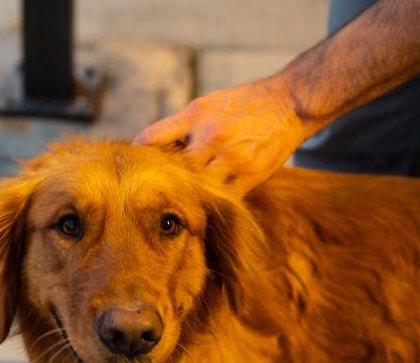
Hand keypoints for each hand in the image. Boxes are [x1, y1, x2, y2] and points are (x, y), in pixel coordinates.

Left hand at [134, 77, 309, 190]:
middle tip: (149, 193)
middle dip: (162, 179)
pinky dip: (212, 200)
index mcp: (196, 115)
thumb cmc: (244, 103)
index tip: (129, 166)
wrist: (290, 103)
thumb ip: (181, 125)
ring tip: (177, 201)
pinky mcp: (251, 175)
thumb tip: (150, 147)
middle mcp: (211, 136)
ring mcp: (232, 158)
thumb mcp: (207, 102)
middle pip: (174, 169)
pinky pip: (222, 196)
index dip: (138, 154)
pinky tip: (205, 203)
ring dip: (187, 194)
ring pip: (198, 186)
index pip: (154, 136)